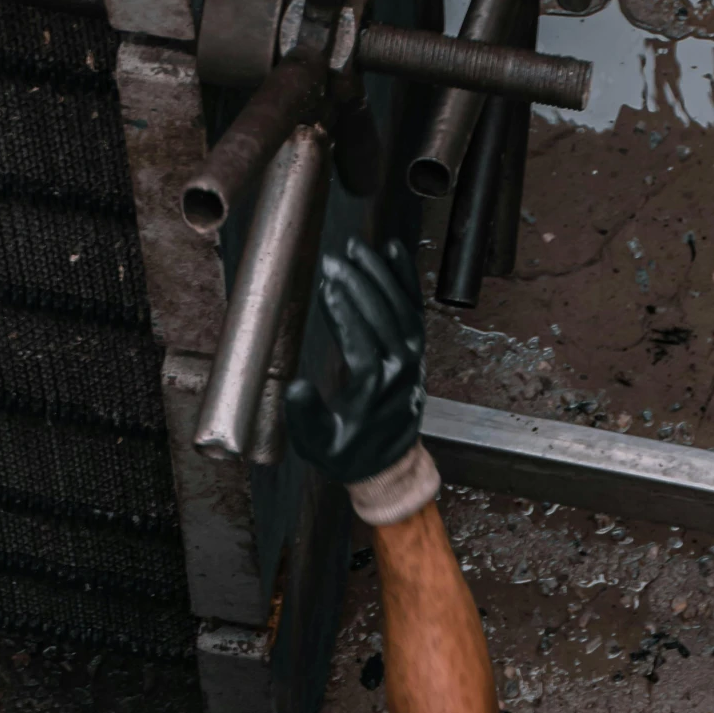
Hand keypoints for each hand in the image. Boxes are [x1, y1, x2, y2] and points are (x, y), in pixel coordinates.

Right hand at [286, 238, 427, 484]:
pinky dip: (406, 279)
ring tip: (356, 248)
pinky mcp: (416, 350)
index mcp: (372, 391)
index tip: (327, 284)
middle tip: (333, 259)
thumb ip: (304, 417)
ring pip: (400, 307)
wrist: (385, 464)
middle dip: (358, 284)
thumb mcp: (316, 444)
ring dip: (380, 274)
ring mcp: (412, 358)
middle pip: (382, 317)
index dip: (343, 311)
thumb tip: (297, 388)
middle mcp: (399, 371)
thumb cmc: (346, 452)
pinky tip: (393, 251)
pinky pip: (414, 308)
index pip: (360, 341)